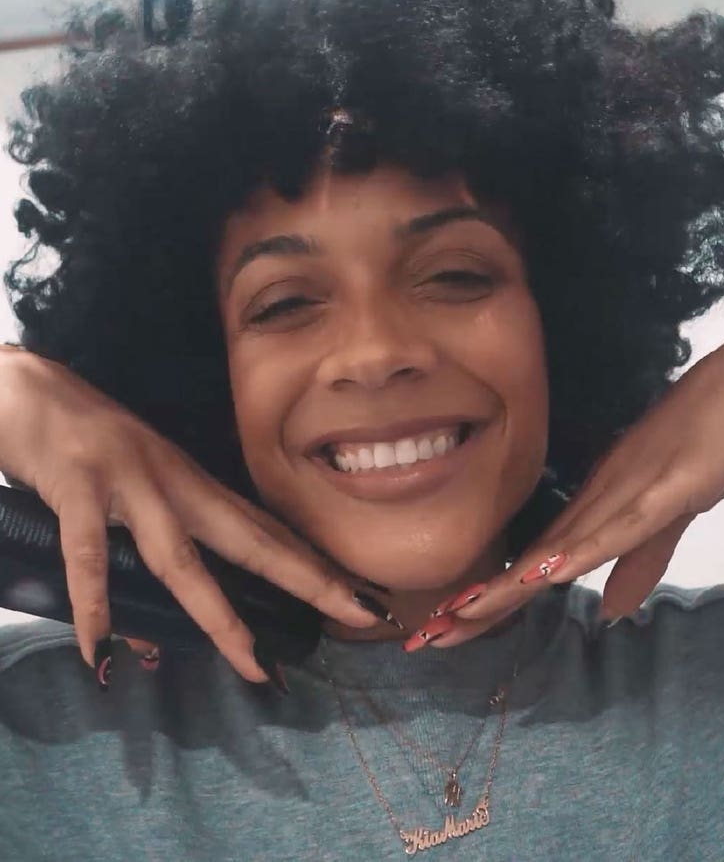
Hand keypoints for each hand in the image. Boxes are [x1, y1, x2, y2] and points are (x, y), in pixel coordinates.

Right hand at [0, 346, 382, 682]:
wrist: (29, 388)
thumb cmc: (86, 446)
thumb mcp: (132, 497)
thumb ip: (146, 558)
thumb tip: (152, 638)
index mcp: (195, 486)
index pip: (267, 531)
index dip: (314, 566)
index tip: (361, 598)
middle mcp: (176, 483)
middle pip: (252, 540)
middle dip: (309, 578)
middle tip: (361, 614)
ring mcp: (130, 483)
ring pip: (181, 557)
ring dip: (218, 613)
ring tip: (252, 664)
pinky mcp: (78, 485)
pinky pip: (88, 553)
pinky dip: (95, 602)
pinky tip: (101, 649)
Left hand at [411, 330, 723, 648]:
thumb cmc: (706, 442)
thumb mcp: (669, 516)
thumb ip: (639, 563)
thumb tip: (609, 613)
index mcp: (596, 510)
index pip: (534, 566)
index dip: (491, 601)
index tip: (445, 630)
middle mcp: (598, 501)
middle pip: (531, 564)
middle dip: (480, 603)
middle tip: (427, 637)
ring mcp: (628, 493)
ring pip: (560, 547)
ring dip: (511, 583)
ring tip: (461, 613)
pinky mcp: (665, 488)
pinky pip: (619, 526)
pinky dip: (583, 551)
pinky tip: (550, 572)